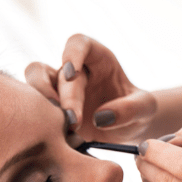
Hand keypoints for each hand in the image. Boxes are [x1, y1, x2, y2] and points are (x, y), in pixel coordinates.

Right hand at [24, 34, 156, 142]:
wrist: (129, 130)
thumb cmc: (138, 111)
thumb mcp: (145, 109)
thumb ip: (130, 109)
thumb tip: (101, 117)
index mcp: (99, 59)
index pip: (79, 43)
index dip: (72, 53)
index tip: (71, 74)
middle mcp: (76, 71)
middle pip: (59, 73)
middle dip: (65, 97)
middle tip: (74, 121)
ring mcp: (60, 89)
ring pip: (35, 81)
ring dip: (42, 101)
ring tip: (59, 126)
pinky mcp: (52, 108)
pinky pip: (35, 107)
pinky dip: (42, 120)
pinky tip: (57, 138)